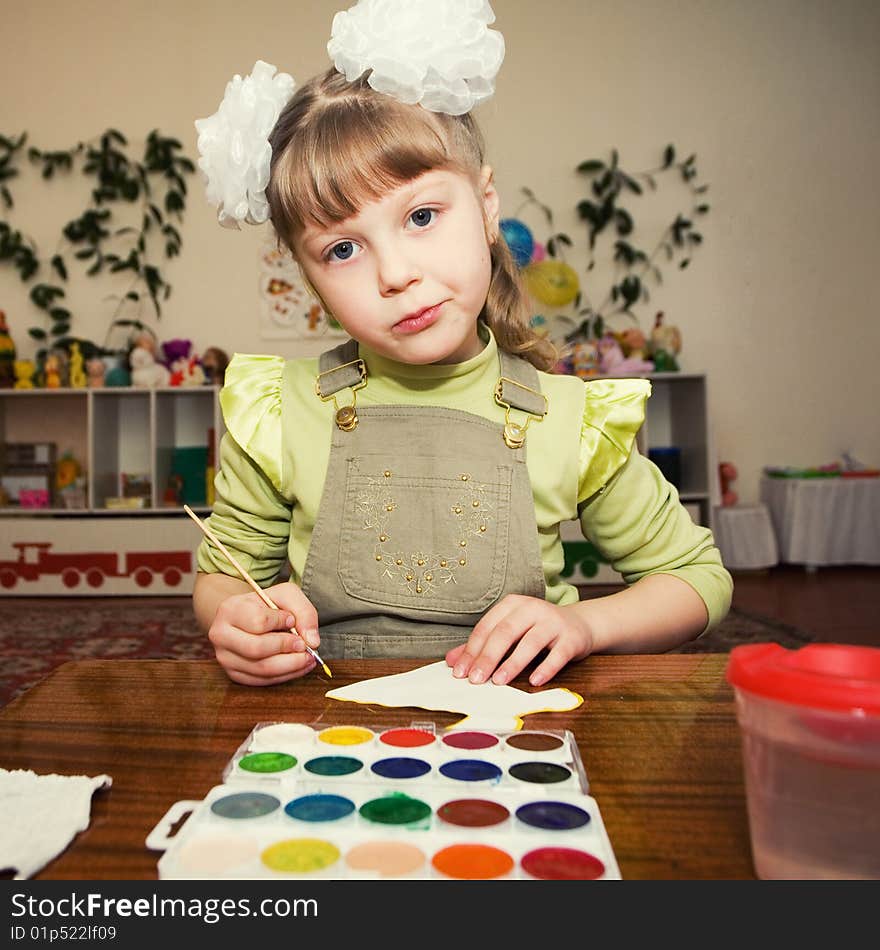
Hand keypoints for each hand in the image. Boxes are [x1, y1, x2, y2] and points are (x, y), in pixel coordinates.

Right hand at [208, 581, 320, 685]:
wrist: (245, 618)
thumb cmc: (266, 605)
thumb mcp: (286, 595)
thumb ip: (304, 612)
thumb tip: (312, 641)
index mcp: (229, 609)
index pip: (258, 621)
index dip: (281, 622)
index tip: (292, 619)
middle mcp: (220, 635)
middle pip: (257, 648)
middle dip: (287, 648)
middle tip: (305, 645)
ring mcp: (225, 657)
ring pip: (261, 669)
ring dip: (291, 666)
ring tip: (307, 658)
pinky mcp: (234, 674)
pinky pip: (262, 681)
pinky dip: (285, 675)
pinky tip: (298, 666)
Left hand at [446, 595, 594, 686]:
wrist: (579, 624)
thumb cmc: (537, 630)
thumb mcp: (510, 633)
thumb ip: (482, 646)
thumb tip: (452, 662)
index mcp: (512, 605)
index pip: (487, 627)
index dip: (472, 650)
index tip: (460, 672)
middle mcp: (532, 608)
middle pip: (505, 633)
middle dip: (488, 657)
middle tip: (475, 680)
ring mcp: (553, 622)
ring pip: (530, 642)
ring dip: (513, 663)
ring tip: (499, 681)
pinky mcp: (571, 637)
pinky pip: (558, 654)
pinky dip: (546, 668)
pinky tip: (534, 681)